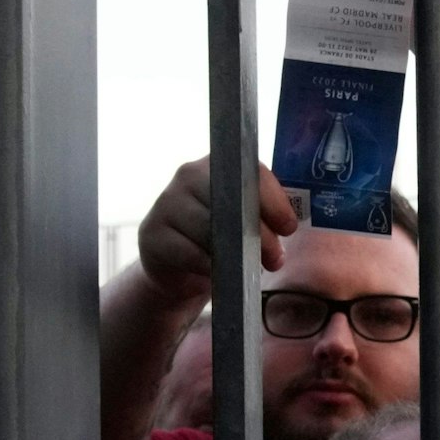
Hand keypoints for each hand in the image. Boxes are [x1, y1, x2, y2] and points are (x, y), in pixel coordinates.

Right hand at [135, 157, 297, 301]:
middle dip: (259, 233)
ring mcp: (166, 202)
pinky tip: (219, 273)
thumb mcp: (246, 222)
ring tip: (249, 269)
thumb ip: (264, 215)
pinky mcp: (151, 233)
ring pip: (208, 228)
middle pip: (230, 202)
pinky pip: (187, 251)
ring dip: (235, 254)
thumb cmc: (222, 239)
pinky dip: (208, 266)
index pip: (250, 173)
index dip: (274, 202)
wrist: (177, 267)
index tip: (289, 228)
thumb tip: (287, 226)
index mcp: (218, 166)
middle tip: (276, 258)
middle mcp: (188, 175)